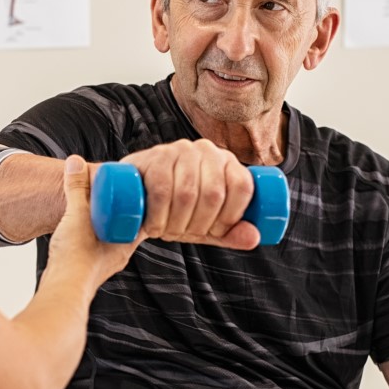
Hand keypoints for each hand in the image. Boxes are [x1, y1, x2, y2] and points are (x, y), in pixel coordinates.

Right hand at [47, 155, 139, 290]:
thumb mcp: (77, 215)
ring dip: (107, 223)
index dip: (141, 201)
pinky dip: (93, 235)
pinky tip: (83, 228)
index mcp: (127, 241)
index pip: (145, 216)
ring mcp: (106, 262)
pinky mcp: (90, 268)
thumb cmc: (76, 258)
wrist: (62, 291)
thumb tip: (75, 162)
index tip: (133, 186)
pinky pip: (97, 246)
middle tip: (114, 191)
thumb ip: (76, 188)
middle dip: (122, 209)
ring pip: (112, 237)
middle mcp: (120, 253)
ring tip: (96, 207)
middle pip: (128, 225)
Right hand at [120, 139, 259, 249]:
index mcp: (227, 162)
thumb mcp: (207, 226)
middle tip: (184, 232)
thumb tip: (254, 238)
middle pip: (214, 194)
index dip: (231, 217)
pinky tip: (154, 226)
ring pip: (187, 194)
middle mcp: (207, 150)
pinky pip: (161, 189)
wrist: (134, 197)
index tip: (215, 231)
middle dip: (199, 224)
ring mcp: (179, 150)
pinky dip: (159, 215)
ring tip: (166, 229)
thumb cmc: (176, 210)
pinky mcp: (154, 156)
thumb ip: (231, 233)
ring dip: (176, 223)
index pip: (242, 187)